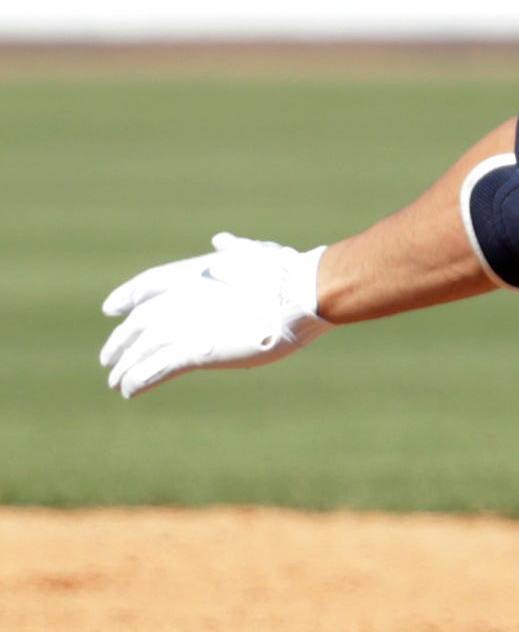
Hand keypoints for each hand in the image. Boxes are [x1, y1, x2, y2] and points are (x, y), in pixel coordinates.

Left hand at [98, 234, 331, 398]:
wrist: (295, 293)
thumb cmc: (281, 272)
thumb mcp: (253, 253)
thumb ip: (233, 250)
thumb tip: (221, 241)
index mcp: (186, 275)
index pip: (143, 286)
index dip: (125, 298)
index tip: (111, 309)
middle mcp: (173, 300)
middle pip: (135, 325)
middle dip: (120, 342)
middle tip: (109, 358)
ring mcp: (178, 327)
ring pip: (139, 352)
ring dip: (125, 368)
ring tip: (116, 382)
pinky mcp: (190, 353)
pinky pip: (152, 371)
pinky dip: (137, 381)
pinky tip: (128, 391)